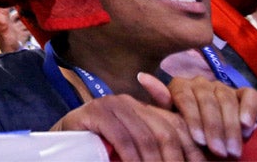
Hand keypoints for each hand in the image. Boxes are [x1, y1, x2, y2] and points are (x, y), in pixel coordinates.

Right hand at [51, 93, 203, 160]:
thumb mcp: (135, 150)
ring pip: (145, 137)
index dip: (192, 151)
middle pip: (166, 132)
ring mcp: (111, 105)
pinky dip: (132, 159)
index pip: (178, 125)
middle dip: (174, 160)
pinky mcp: (94, 112)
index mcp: (144, 108)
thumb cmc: (102, 152)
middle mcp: (129, 101)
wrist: (62, 146)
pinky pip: (122, 138)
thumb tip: (195, 160)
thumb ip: (154, 148)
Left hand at [140, 72, 256, 158]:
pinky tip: (246, 126)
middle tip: (219, 151)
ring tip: (232, 150)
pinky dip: (248, 110)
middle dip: (214, 129)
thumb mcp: (170, 121)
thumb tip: (142, 76)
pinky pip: (249, 96)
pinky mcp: (242, 93)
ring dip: (231, 127)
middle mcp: (200, 83)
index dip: (194, 120)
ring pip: (227, 100)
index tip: (199, 141)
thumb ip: (160, 101)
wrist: (206, 145)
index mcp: (179, 86)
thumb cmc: (184, 133)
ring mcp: (221, 86)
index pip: (185, 98)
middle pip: (207, 101)